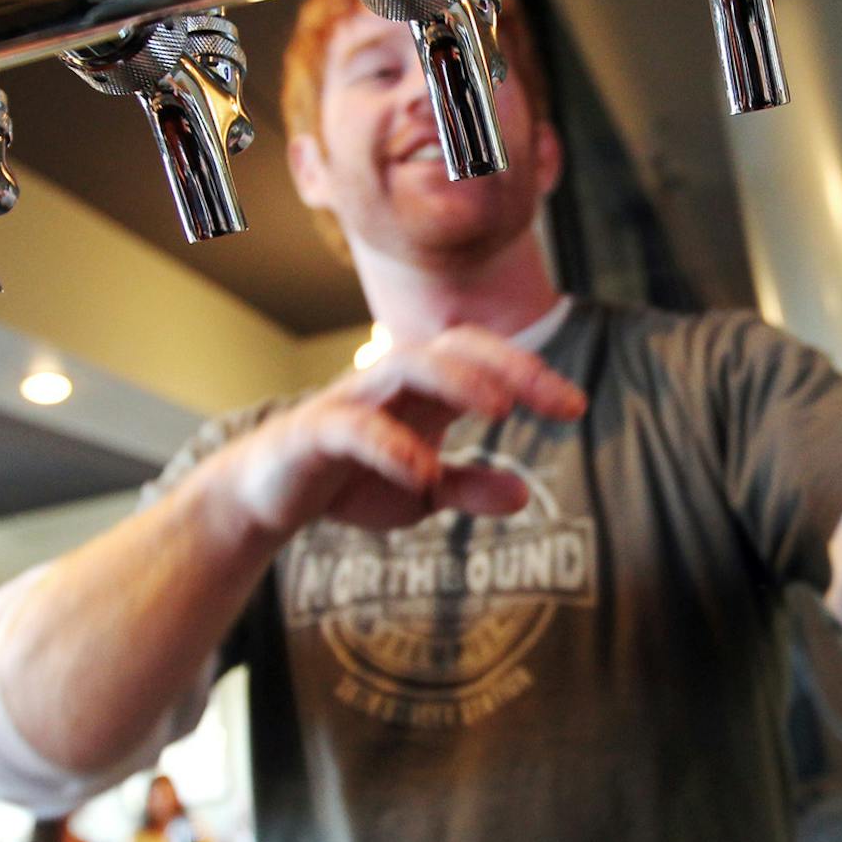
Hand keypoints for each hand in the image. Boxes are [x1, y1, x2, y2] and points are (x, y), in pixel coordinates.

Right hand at [218, 325, 587, 540]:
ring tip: (499, 411)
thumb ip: (468, 488)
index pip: (483, 359)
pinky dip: (392, 446)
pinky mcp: (313, 431)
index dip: (530, 375)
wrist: (265, 496)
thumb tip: (525, 494)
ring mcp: (351, 401)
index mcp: (423, 389)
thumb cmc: (349, 480)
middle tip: (556, 402)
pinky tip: (424, 473)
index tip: (576, 408)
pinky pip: (354, 427)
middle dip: (509, 366)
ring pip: (406, 365)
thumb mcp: (420, 494)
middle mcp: (391, 382)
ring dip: (457, 382)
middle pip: (453, 345)